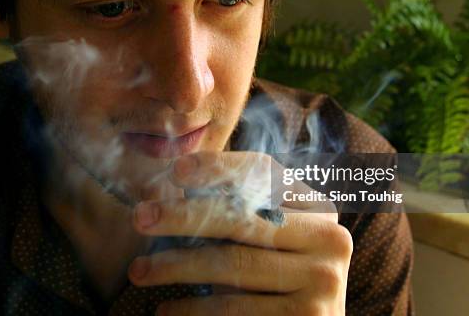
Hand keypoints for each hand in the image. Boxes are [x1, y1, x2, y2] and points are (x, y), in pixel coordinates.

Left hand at [127, 151, 352, 315]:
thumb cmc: (276, 276)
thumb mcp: (264, 237)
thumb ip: (232, 211)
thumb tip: (164, 190)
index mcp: (317, 208)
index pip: (266, 174)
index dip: (220, 168)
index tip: (177, 171)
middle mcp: (329, 239)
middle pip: (243, 218)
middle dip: (184, 216)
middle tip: (140, 217)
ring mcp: (322, 280)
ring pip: (233, 265)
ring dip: (177, 266)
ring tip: (139, 272)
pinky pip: (235, 309)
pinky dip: (193, 309)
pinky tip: (167, 309)